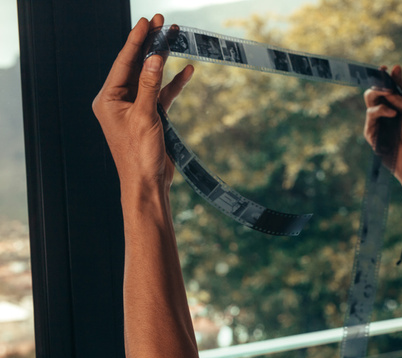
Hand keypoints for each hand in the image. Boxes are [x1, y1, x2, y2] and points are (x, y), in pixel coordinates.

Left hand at [92, 15, 193, 198]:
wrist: (147, 183)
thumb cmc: (139, 154)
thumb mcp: (145, 116)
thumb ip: (150, 86)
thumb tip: (155, 58)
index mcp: (107, 99)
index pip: (123, 63)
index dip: (136, 41)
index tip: (147, 22)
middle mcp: (118, 100)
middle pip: (136, 66)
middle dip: (150, 45)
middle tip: (162, 22)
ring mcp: (134, 108)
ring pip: (150, 77)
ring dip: (163, 61)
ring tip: (174, 37)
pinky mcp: (150, 117)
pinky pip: (161, 95)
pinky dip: (173, 84)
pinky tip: (186, 71)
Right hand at [363, 65, 401, 184]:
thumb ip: (400, 98)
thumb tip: (387, 85)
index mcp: (399, 106)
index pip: (391, 88)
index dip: (387, 77)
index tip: (386, 67)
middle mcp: (387, 113)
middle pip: (376, 92)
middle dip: (378, 83)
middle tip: (383, 78)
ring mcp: (378, 123)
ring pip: (370, 101)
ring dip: (377, 94)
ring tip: (387, 94)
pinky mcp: (372, 133)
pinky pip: (371, 116)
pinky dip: (380, 111)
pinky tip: (392, 113)